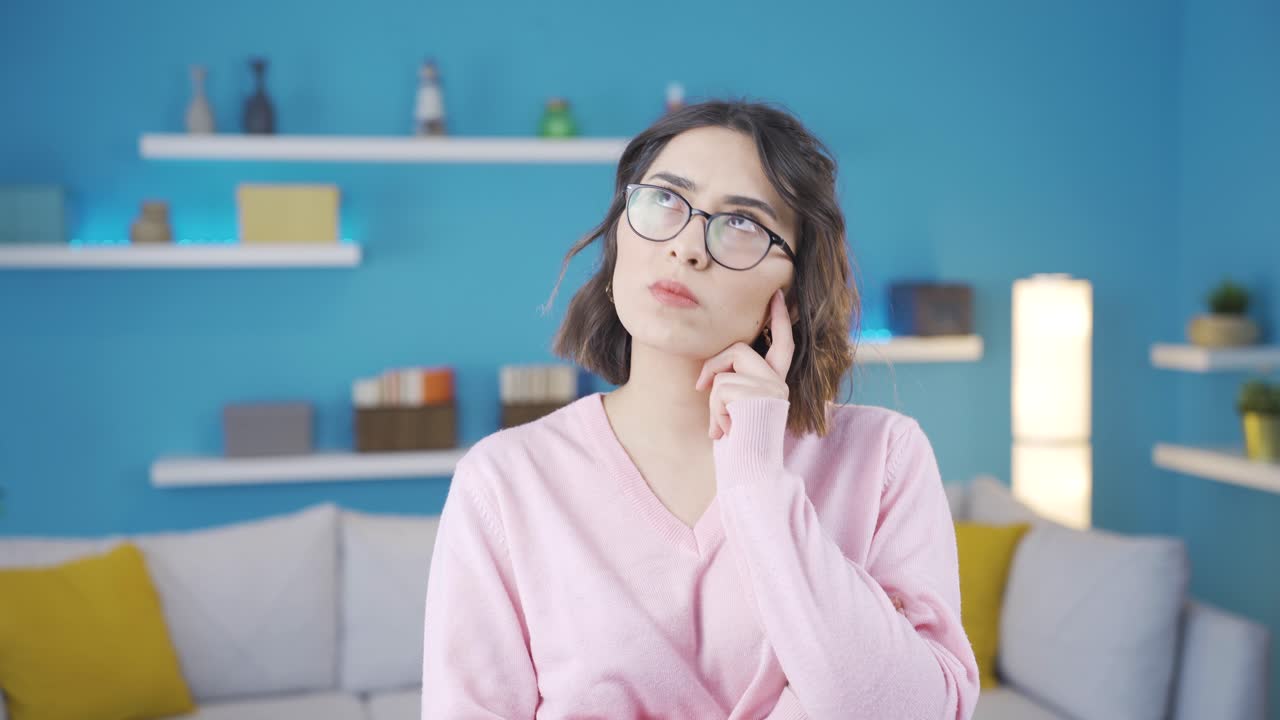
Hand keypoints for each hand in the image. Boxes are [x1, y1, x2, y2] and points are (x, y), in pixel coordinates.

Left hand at [694, 289, 794, 439]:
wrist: (750, 477)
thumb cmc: (738, 449)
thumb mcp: (736, 410)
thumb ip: (736, 385)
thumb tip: (714, 372)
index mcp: (776, 385)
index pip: (783, 343)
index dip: (780, 318)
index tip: (779, 294)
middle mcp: (779, 384)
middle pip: (738, 349)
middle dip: (712, 366)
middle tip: (700, 388)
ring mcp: (772, 389)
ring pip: (725, 370)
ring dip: (713, 400)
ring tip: (722, 427)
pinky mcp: (761, 397)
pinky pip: (721, 387)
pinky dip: (714, 412)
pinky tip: (725, 433)